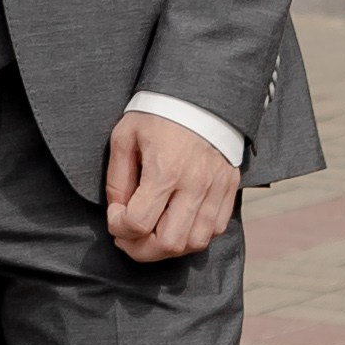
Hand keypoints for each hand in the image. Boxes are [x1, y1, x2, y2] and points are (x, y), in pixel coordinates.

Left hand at [104, 110, 238, 261]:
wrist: (201, 95)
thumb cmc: (157, 115)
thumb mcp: (125, 137)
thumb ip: (118, 179)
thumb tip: (117, 213)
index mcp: (165, 169)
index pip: (138, 223)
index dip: (118, 227)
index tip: (115, 214)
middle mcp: (195, 184)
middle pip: (169, 243)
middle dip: (140, 249)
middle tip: (127, 237)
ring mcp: (216, 189)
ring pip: (195, 243)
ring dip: (168, 247)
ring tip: (151, 234)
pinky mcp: (229, 189)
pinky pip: (215, 230)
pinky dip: (193, 236)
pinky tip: (176, 224)